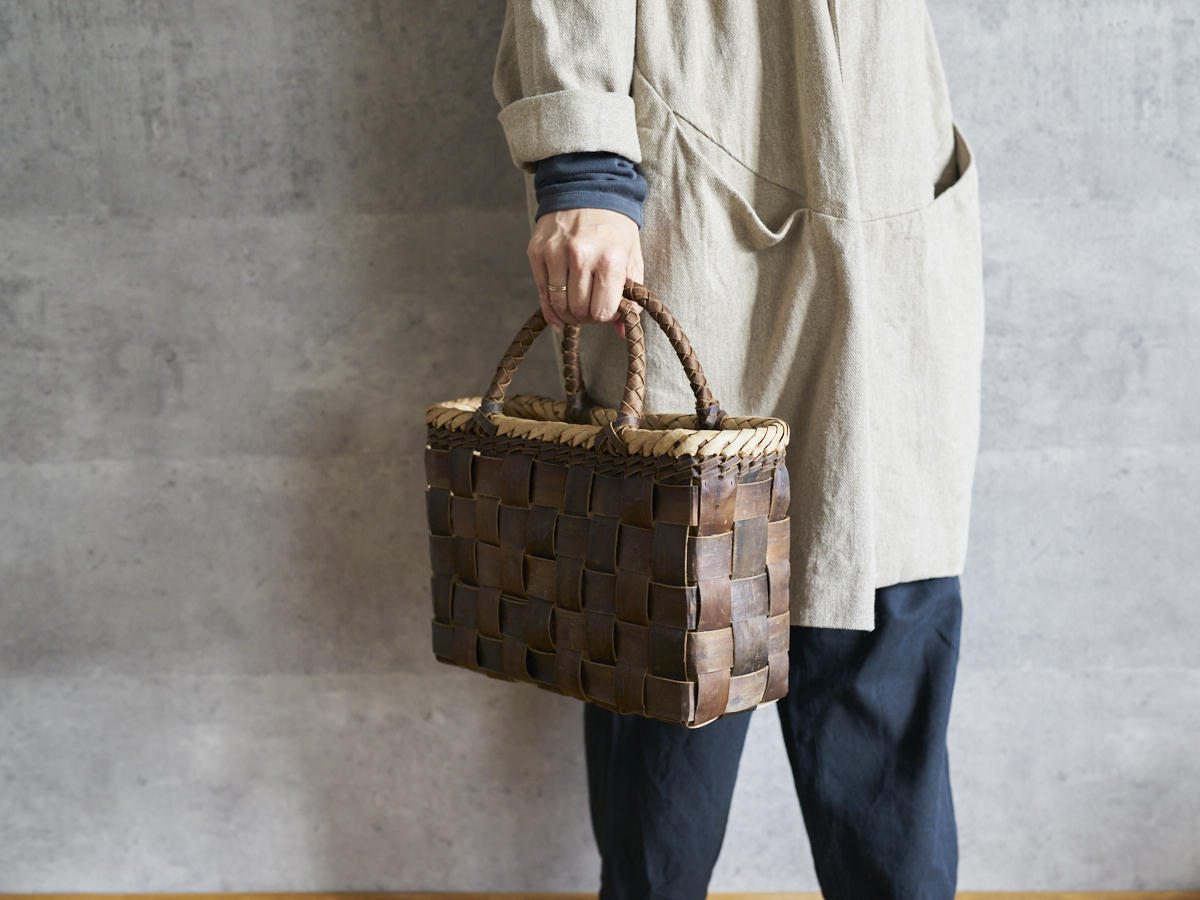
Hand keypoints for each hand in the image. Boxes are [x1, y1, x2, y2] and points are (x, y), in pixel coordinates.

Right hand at [527, 207, 644, 338]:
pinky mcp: (537, 252)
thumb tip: (620, 331)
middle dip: (586, 317)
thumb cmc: (614, 227)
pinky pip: (542, 293)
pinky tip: (558, 312)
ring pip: (559, 305)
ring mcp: (555, 253)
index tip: (606, 309)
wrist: (587, 189)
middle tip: (590, 309)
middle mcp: (581, 256)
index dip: (605, 316)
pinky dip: (550, 308)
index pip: (603, 311)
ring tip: (576, 308)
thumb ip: (631, 295)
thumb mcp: (631, 257)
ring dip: (568, 314)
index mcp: (610, 259)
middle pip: (580, 311)